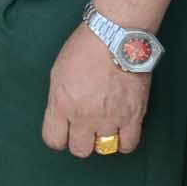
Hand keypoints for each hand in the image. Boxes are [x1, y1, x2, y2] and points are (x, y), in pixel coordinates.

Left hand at [40, 21, 148, 157]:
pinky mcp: (133, 116)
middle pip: (79, 149)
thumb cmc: (85, 49)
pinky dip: (125, 142)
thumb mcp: (58, 73)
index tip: (64, 131)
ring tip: (105, 126)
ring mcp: (110, 118)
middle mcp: (84, 116)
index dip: (58, 138)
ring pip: (104, 149)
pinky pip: (129, 145)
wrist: (116, 36)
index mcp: (61, 104)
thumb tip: (63, 115)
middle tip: (86, 128)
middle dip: (80, 140)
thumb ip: (60, 99)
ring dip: (103, 139)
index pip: (53, 139)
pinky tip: (122, 131)